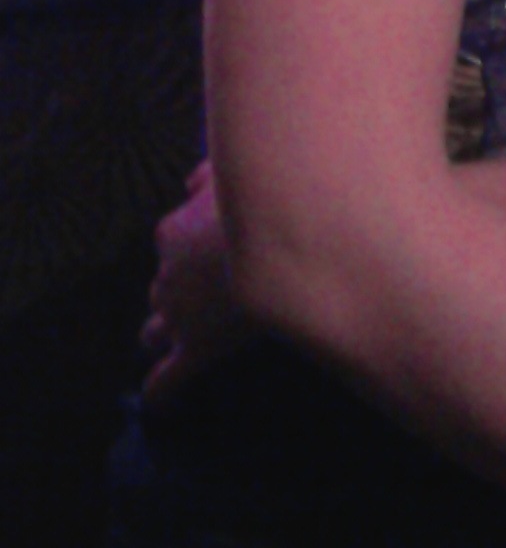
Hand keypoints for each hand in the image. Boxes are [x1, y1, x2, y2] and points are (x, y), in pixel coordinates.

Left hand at [140, 159, 252, 404]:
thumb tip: (189, 185)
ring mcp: (178, 317)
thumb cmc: (263, 200)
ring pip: (156, 331)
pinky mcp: (194, 351)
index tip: (210, 250)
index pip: (168, 243)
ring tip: (187, 336)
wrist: (281, 241)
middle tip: (209, 292)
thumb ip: (206, 174)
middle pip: (161, 289)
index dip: (188, 250)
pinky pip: (166, 380)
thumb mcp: (231, 171)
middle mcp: (166, 276)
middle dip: (177, 292)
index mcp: (171, 233)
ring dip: (167, 332)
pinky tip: (160, 403)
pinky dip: (160, 392)